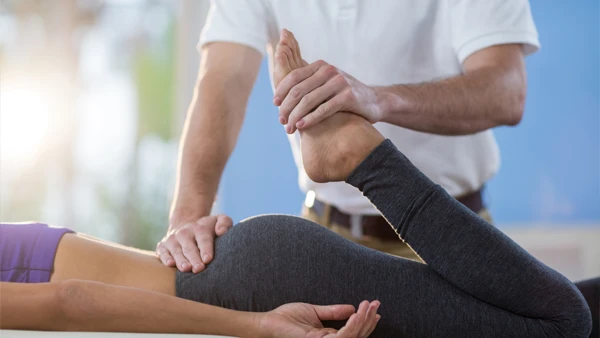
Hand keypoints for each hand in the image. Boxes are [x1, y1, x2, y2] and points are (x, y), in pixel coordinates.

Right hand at [156, 215, 232, 272]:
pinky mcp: (162, 246)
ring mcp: (172, 240)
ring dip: (181, 260)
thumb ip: (224, 222)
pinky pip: (163, 253)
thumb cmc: (207, 229)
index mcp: (199, 228)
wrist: (185, 225)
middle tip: (199, 269)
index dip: (206, 249)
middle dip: (194, 258)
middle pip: (190, 248)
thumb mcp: (218, 220)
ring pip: (177, 251)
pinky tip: (170, 264)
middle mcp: (184, 233)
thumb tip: (221, 231)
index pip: (203, 239)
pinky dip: (165, 258)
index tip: (208, 259)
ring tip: (186, 269)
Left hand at [258, 300, 380, 337]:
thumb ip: (333, 312)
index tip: (375, 306)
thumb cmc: (287, 318)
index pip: (353, 332)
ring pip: (352, 337)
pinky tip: (357, 314)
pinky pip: (341, 337)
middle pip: (356, 336)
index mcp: (329, 337)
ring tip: (368, 306)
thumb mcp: (315, 312)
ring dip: (363, 321)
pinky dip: (351, 326)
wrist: (270, 322)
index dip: (366, 320)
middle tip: (376, 304)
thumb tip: (351, 307)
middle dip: (368, 320)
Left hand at [274, 60, 383, 133]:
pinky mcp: (348, 97)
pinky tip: (301, 126)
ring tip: (288, 128)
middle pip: (298, 89)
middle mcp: (329, 71)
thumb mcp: (327, 85)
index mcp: (321, 66)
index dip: (282, 91)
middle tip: (281, 121)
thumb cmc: (346, 97)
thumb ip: (310, 86)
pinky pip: (322, 109)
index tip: (275, 105)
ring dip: (295, 116)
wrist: (375, 101)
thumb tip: (283, 99)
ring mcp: (339, 83)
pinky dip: (309, 119)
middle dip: (286, 107)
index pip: (293, 76)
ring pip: (308, 101)